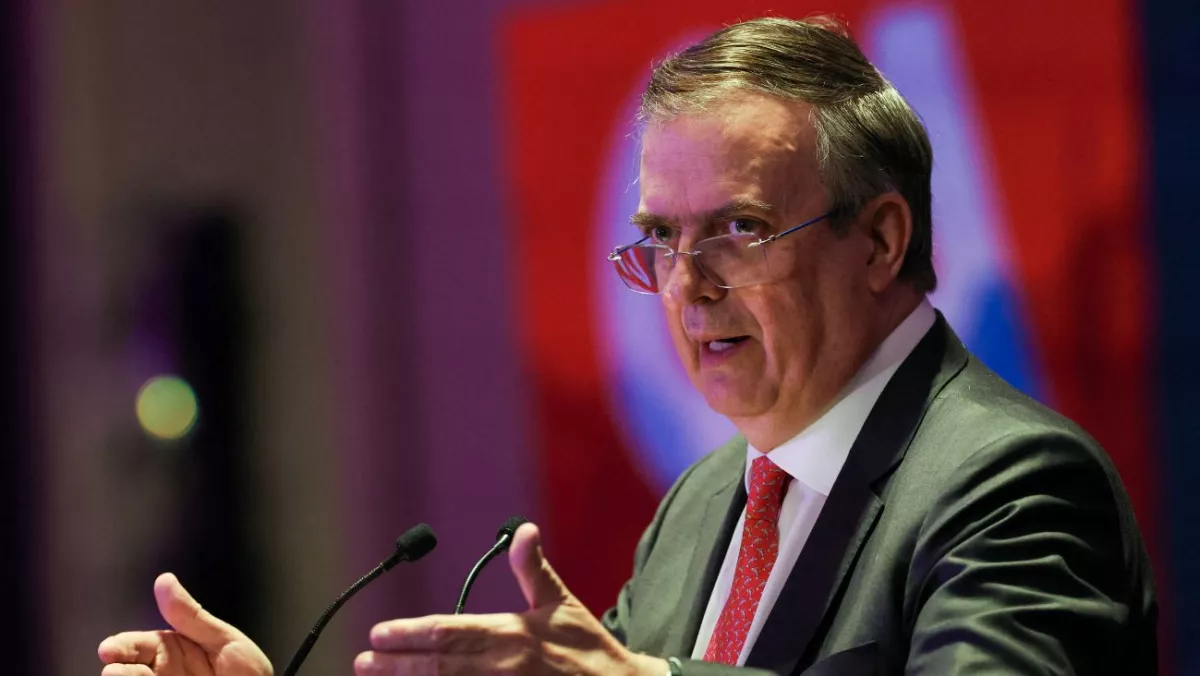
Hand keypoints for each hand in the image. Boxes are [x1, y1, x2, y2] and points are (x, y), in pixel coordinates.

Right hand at [97, 573, 272, 675]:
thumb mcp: (224, 641)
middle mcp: (162, 672)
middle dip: (118, 669)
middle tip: (116, 669)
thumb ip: (191, 616)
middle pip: (127, 669)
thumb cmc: (249, 674)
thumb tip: (164, 581)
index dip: (120, 646)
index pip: (138, 645)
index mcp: (174, 650)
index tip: (109, 649)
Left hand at [355, 523, 666, 674]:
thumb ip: (534, 570)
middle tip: (363, 660)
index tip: (379, 634)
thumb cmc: (588, 649)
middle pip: (437, 665)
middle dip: (396, 664)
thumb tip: (524, 530)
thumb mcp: (562, 605)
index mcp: (512, 636)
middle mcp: (503, 668)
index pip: (449, 633)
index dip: (409, 633)